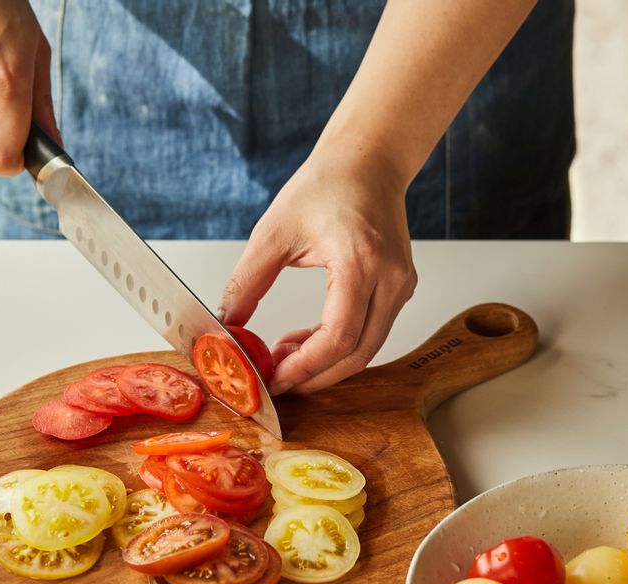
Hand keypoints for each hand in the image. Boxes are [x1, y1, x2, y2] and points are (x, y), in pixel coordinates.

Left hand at [218, 140, 416, 394]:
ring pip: (366, 348)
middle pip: (357, 354)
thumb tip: (227, 324)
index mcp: (361, 262)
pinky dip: (338, 345)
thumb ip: (247, 283)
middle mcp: (390, 278)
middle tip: (278, 378)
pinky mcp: (400, 289)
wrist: (368, 161)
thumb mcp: (274, 231)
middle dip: (315, 375)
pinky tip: (308, 337)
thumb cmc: (328, 184)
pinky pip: (371, 332)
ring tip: (286, 353)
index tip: (275, 379)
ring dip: (325, 361)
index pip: (338, 337)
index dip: (305, 367)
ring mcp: (401, 286)